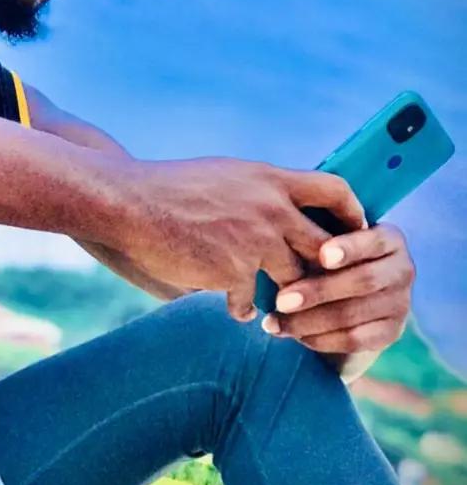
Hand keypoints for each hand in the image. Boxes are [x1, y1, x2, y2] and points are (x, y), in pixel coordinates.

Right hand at [112, 156, 366, 320]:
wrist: (131, 203)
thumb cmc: (171, 187)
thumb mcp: (227, 175)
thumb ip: (260, 190)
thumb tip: (282, 203)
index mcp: (271, 179)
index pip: (335, 189)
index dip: (352, 213)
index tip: (354, 231)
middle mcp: (271, 208)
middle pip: (326, 246)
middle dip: (328, 271)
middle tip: (323, 286)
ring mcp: (255, 241)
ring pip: (296, 281)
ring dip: (290, 299)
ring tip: (282, 309)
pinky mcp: (232, 271)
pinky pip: (253, 300)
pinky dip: (244, 308)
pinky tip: (235, 309)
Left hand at [261, 223, 415, 369]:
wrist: (355, 294)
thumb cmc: (333, 258)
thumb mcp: (330, 241)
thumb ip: (315, 243)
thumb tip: (279, 252)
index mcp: (390, 240)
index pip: (373, 242)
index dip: (349, 249)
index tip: (323, 256)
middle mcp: (402, 270)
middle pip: (362, 281)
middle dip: (318, 291)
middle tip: (281, 300)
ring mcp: (401, 304)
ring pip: (353, 315)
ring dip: (309, 321)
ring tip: (275, 323)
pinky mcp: (391, 333)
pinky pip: (354, 340)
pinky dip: (320, 340)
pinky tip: (295, 336)